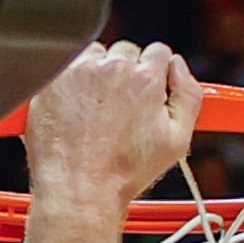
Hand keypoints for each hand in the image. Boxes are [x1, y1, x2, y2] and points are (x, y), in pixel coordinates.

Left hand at [22, 42, 201, 209]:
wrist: (78, 189)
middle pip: (127, 53)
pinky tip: (78, 109)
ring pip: (97, 56)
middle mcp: (112, 68)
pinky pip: (69, 67)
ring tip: (99, 111)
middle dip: (128, 75)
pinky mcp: (54, 79)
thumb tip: (180, 70)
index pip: (159, 54)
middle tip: (122, 108)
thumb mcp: (177, 142)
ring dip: (100, 74)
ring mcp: (80, 71)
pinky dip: (74, 82)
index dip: (157, 75)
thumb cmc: (123, 173)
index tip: (149, 91)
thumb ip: (189, 96)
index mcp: (145, 78)